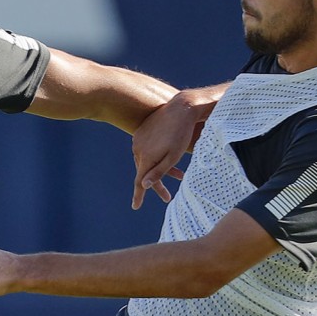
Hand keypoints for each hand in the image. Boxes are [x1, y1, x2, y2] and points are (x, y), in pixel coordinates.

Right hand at [130, 90, 216, 208]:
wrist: (181, 108)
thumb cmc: (181, 134)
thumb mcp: (173, 157)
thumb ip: (158, 172)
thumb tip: (143, 185)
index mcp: (146, 157)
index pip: (139, 182)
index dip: (138, 196)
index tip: (135, 207)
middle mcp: (138, 149)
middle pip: (144, 172)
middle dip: (157, 184)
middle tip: (168, 197)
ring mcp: (138, 139)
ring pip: (146, 160)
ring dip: (159, 169)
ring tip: (179, 174)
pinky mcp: (141, 132)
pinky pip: (146, 149)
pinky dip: (156, 157)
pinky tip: (168, 156)